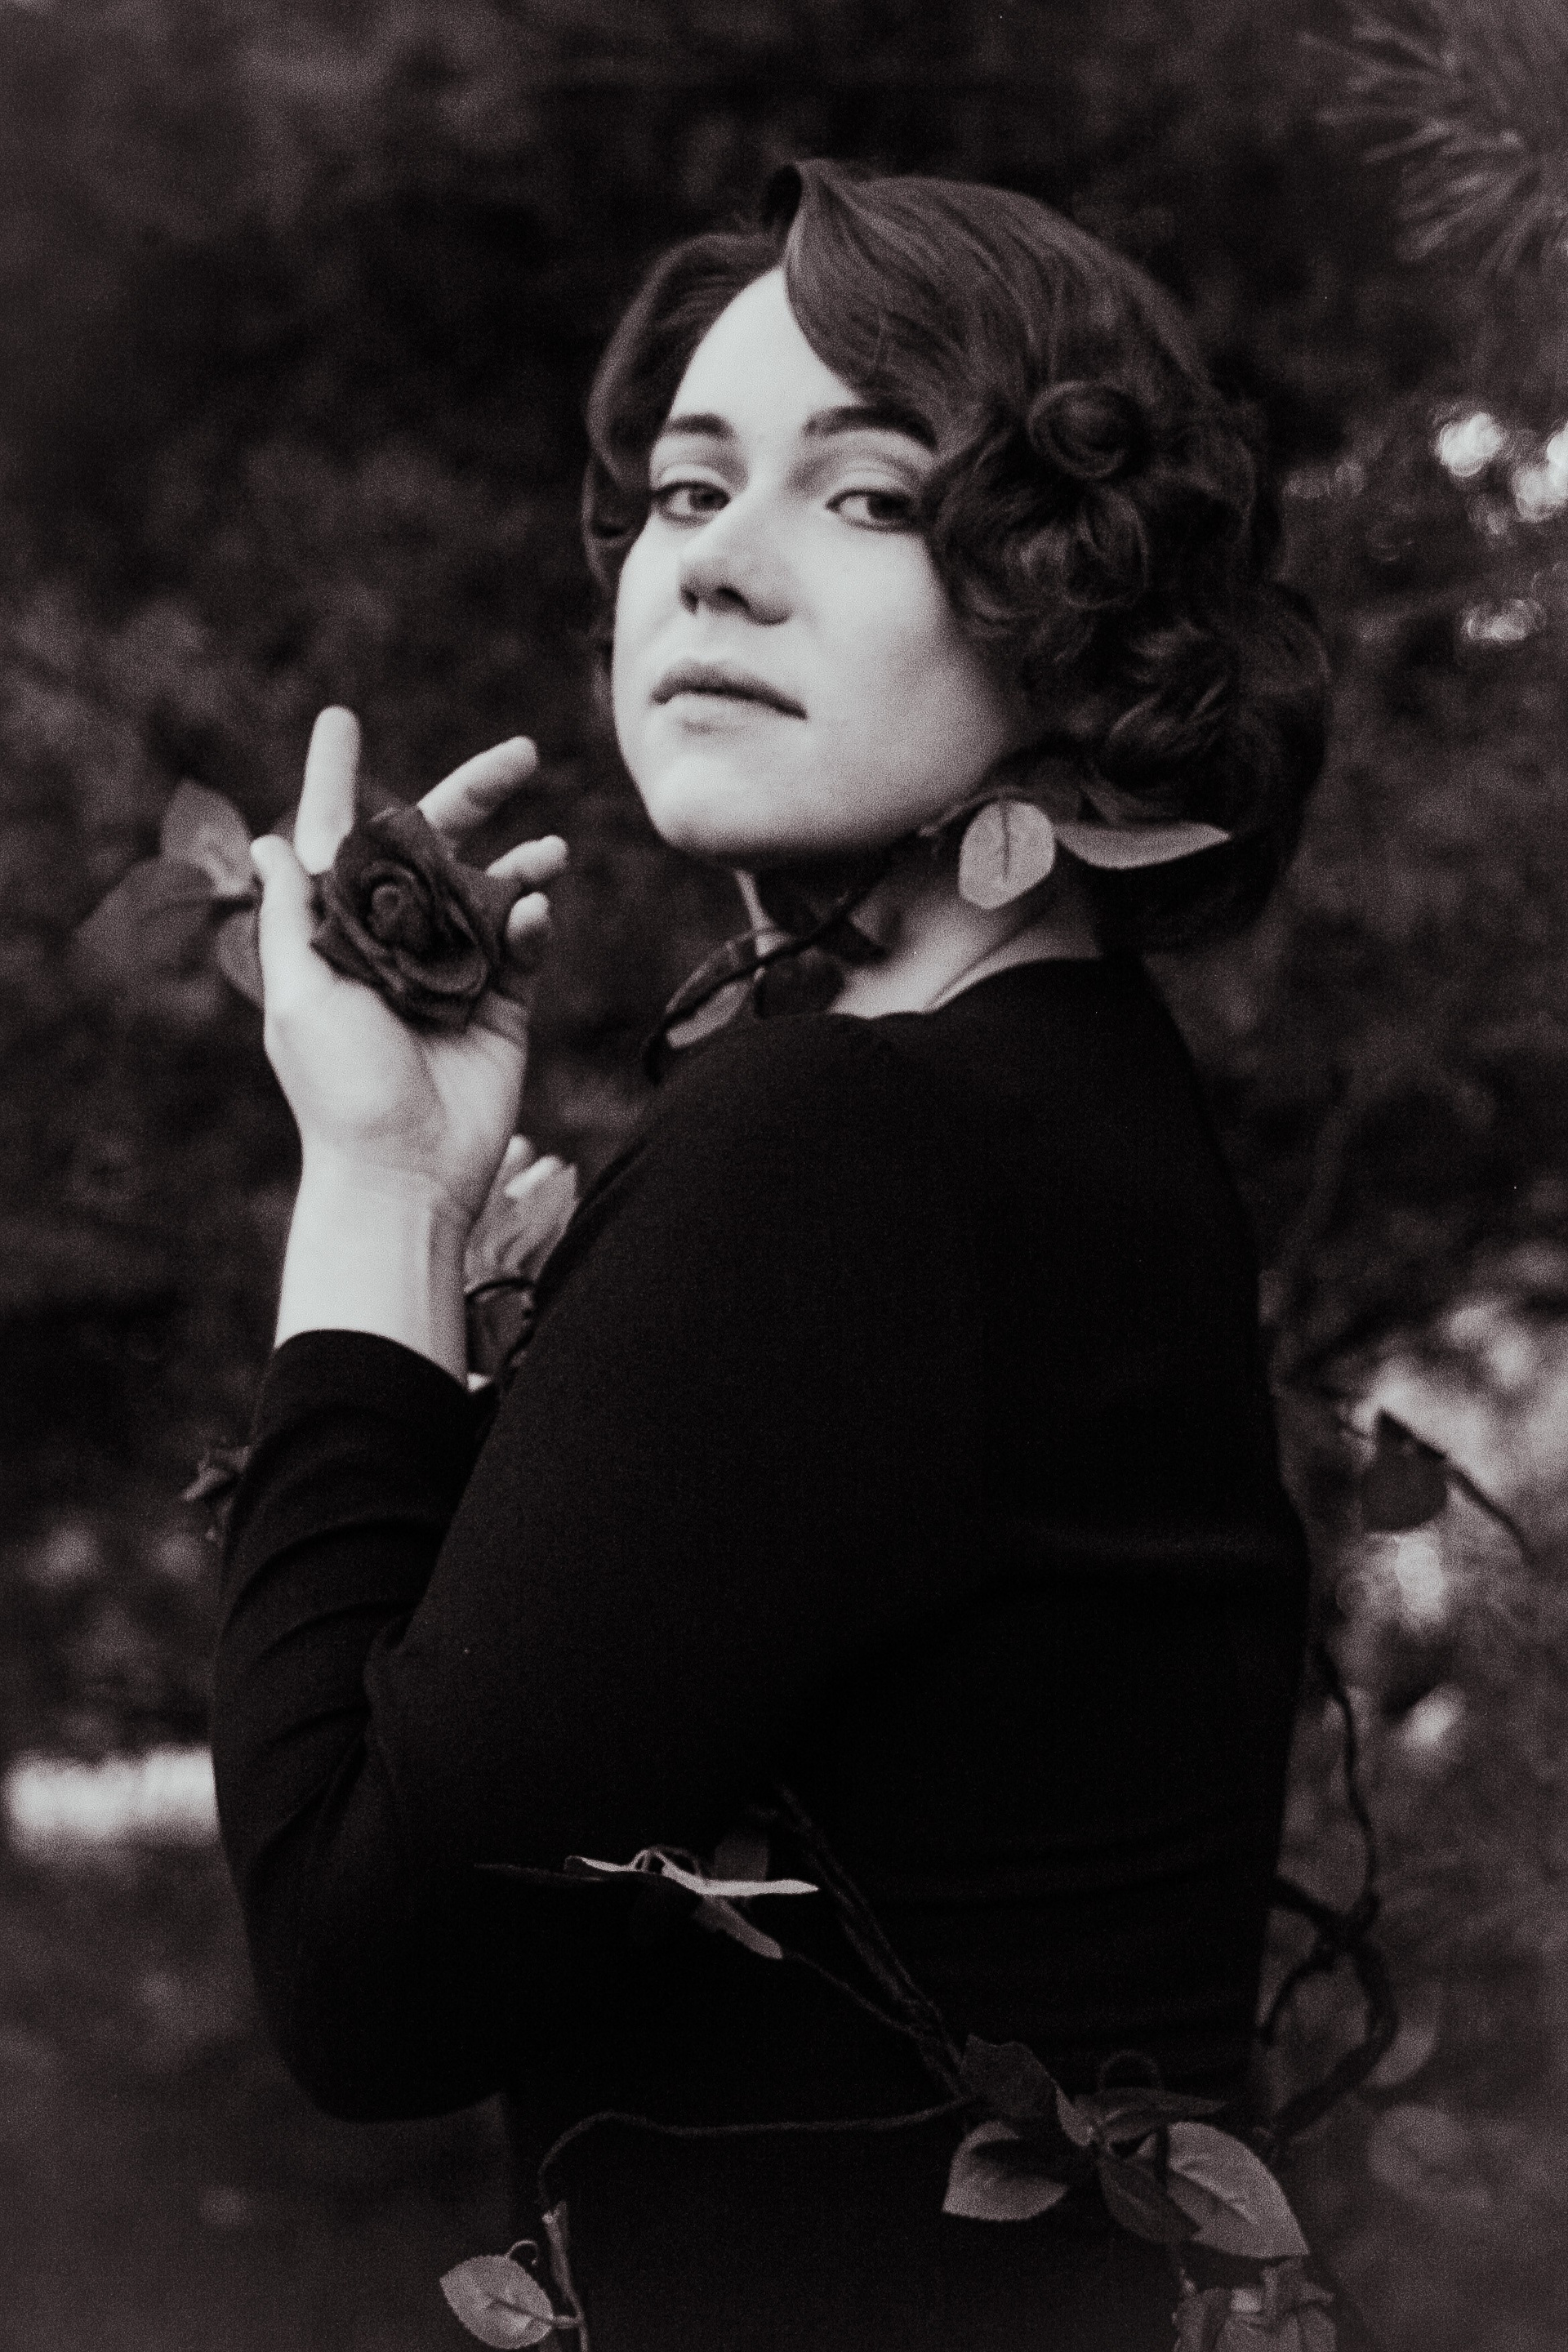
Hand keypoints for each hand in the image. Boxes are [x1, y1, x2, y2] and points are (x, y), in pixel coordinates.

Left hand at [252, 708, 567, 1229]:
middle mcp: (395, 943)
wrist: (407, 1172)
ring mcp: (453, 972)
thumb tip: (272, 842)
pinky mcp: (502, 1006)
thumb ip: (293, 916)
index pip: (338, 839)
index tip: (340, 718)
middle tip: (520, 754)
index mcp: (337, 934)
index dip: (338, 778)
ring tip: (553, 849)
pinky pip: (522, 946)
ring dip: (521, 861)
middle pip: (434, 848)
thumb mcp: (300, 995)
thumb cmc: (339, 1089)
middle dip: (474, 796)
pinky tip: (535, 916)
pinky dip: (530, 924)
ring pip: (489, 890)